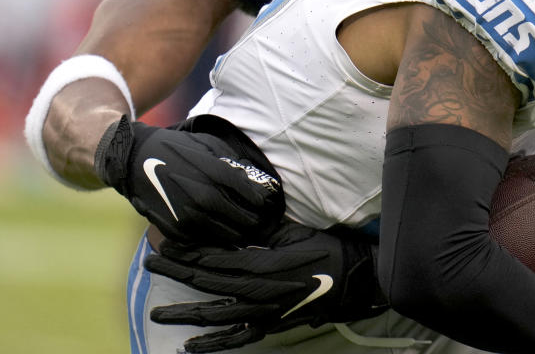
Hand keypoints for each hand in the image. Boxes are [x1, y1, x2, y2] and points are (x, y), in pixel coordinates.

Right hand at [95, 114, 283, 245]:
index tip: (269, 204)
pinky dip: (218, 240)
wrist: (136, 161)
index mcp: (217, 175)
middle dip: (258, 221)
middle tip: (263, 221)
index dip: (266, 203)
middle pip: (247, 221)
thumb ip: (236, 164)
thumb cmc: (180, 149)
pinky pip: (207, 242)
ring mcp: (190, 217)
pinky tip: (222, 231)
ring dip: (241, 234)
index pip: (256, 198)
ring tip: (247, 229)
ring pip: (230, 236)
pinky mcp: (177, 231)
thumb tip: (261, 180)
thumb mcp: (211, 146)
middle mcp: (205, 198)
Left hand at [145, 219, 387, 353]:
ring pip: (215, 314)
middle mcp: (257, 292)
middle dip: (176, 273)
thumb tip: (233, 220)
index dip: (187, 252)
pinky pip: (237, 338)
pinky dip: (213, 344)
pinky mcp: (271, 326)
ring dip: (184, 314)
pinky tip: (190, 347)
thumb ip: (262, 230)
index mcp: (261, 264)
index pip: (214, 258)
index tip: (164, 245)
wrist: (355, 280)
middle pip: (207, 282)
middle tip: (150, 265)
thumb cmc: (327, 250)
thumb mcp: (293, 232)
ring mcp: (262, 313)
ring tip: (156, 314)